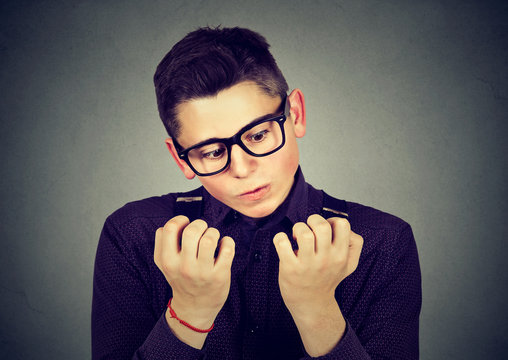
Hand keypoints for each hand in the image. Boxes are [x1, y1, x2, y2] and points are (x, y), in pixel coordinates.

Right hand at [154, 216, 234, 330]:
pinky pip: (227, 248)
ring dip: (213, 232)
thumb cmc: (181, 280)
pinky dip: (228, 241)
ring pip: (210, 238)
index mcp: (168, 261)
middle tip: (202, 230)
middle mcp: (184, 266)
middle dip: (200, 224)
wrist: (194, 308)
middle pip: (191, 231)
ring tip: (213, 239)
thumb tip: (170, 225)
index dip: (180, 220)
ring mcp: (202, 272)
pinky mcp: (219, 275)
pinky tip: (224, 245)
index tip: (186, 224)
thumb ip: (162, 244)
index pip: (169, 229)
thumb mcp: (165, 265)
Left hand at [273, 214, 362, 318]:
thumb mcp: (349, 265)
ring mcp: (308, 264)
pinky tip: (284, 243)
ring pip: (303, 232)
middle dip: (312, 221)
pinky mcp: (290, 268)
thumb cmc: (327, 278)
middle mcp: (326, 259)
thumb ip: (354, 244)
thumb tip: (343, 225)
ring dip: (297, 229)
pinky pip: (282, 243)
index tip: (322, 230)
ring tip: (296, 238)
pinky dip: (280, 238)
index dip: (331, 220)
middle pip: (321, 225)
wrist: (312, 304)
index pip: (342, 224)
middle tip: (308, 230)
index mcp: (341, 255)